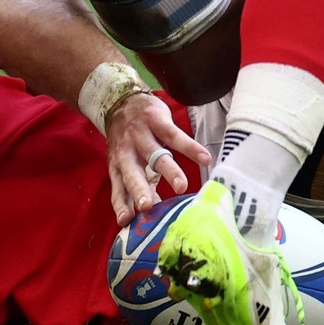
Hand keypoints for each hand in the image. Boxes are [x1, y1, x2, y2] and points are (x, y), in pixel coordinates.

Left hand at [105, 93, 212, 225]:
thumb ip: (140, 188)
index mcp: (118, 166)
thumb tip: (154, 214)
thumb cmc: (129, 142)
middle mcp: (127, 153)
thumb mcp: (130, 164)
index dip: (121, 205)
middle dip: (138, 190)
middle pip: (132, 173)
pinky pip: (175, 136)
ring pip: (156, 155)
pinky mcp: (156, 122)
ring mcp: (141, 136)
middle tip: (146, 207)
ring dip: (169, 171)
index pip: (118, 189)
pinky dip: (190, 148)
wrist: (123, 102)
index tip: (126, 222)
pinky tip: (205, 159)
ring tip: (181, 187)